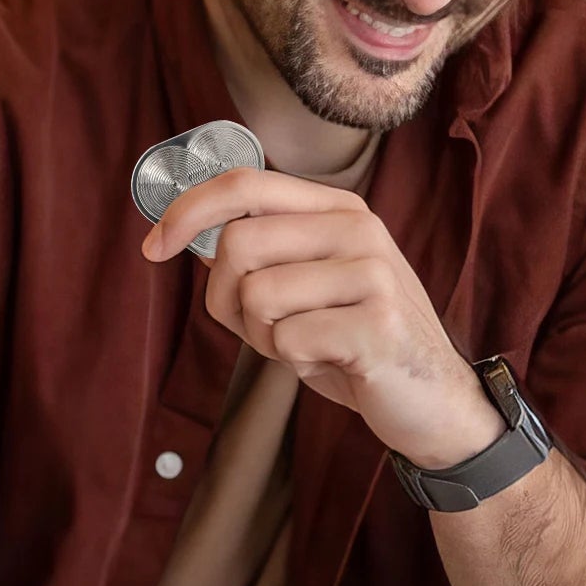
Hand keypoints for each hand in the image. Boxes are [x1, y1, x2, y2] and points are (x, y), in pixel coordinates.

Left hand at [145, 168, 503, 468]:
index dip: (188, 211)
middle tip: (263, 329)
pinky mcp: (379, 324)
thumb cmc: (355, 340)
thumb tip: (184, 233)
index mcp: (337, 208)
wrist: (431, 400)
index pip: (243, 185)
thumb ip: (257, 255)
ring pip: (257, 297)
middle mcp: (358, 228)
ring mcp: (372, 273)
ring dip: (264, 337)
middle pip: (239, 246)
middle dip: (228, 301)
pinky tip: (331, 362)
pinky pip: (287, 340)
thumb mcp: (307, 284)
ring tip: (307, 344)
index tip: (154, 247)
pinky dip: (294, 362)